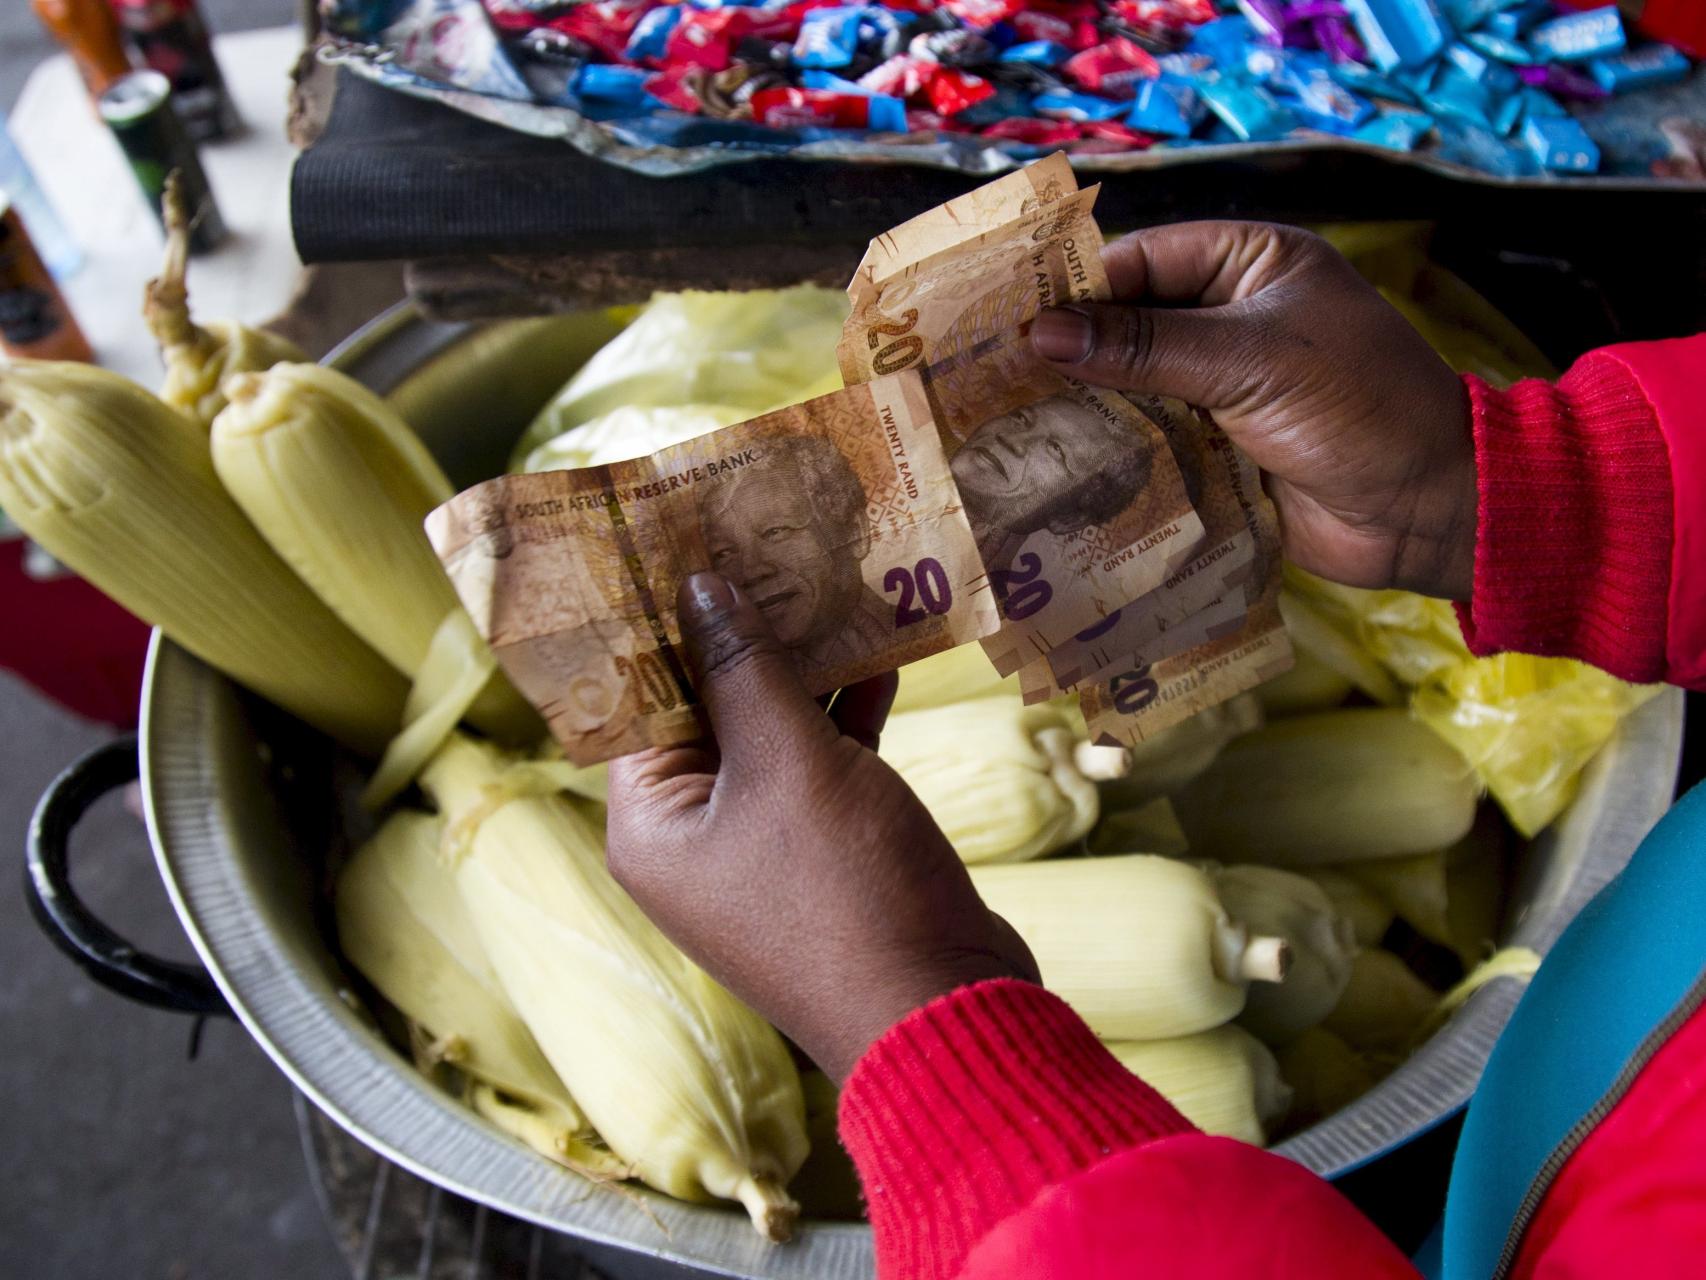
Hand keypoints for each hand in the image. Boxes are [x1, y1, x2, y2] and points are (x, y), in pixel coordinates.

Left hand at [605, 573, 1037, 1082]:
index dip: (664, 617)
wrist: (944, 1013)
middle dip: (745, 628)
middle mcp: (693, 835)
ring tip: (832, 575)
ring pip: (771, 731)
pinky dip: (847, 714)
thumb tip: (698, 588)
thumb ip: (742, 667)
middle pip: (705, 708)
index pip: (638, 696)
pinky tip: (882, 650)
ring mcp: (762, 847)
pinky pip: (821, 764)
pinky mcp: (826, 853)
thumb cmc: (847, 888)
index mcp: (651, 821)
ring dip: (805, 665)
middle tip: (770, 537)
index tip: (687, 538)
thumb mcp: (789, 761)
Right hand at [1030, 223, 1476, 599]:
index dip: (1076, 288)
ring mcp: (1220, 388)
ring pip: (1131, 387)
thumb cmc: (1357, 407)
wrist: (1424, 509)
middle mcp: (1230, 319)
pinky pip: (1148, 440)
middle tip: (985, 374)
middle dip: (1069, 351)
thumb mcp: (1249, 361)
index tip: (1006, 318)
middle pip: (1128, 324)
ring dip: (1081, 406)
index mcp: (1250, 265)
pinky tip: (1051, 464)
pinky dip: (1109, 451)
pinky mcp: (1214, 448)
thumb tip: (1042, 335)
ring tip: (1001, 421)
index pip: (1142, 261)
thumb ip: (1144, 347)